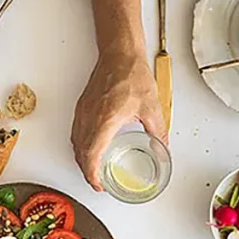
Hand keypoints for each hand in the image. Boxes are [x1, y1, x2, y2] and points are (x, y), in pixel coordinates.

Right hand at [71, 47, 166, 190]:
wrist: (120, 54)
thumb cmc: (131, 74)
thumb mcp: (151, 107)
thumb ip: (158, 131)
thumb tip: (163, 148)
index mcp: (105, 120)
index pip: (91, 155)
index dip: (92, 174)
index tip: (98, 184)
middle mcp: (90, 117)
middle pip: (81, 153)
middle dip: (87, 171)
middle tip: (98, 182)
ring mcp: (83, 111)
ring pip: (76, 143)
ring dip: (82, 159)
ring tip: (93, 169)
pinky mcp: (82, 106)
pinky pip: (76, 132)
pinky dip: (81, 145)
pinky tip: (90, 147)